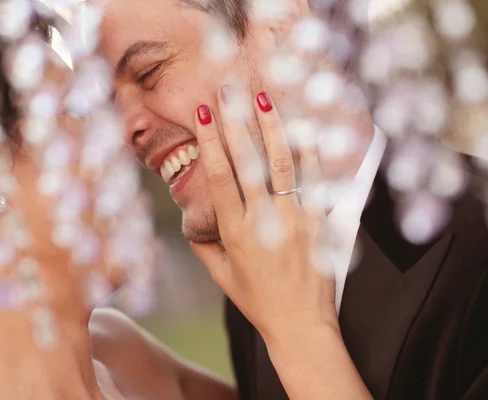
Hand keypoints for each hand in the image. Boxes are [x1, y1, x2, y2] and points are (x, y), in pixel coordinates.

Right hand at [190, 87, 337, 342]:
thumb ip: (204, 246)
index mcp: (235, 232)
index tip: (203, 115)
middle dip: (236, 123)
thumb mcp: (221, 276)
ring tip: (263, 99)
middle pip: (249, 162)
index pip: (220, 177)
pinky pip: (317, 181)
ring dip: (272, 128)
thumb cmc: (257, 301)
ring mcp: (296, 219)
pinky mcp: (321, 222)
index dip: (210, 142)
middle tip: (228, 92)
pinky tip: (304, 126)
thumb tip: (193, 220)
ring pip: (283, 164)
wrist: (300, 325)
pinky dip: (311, 152)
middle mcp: (264, 221)